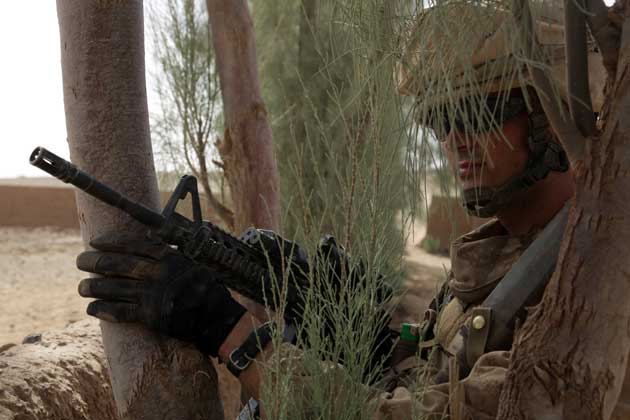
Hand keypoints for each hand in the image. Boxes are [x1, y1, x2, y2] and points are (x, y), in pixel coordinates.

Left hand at [76, 233, 245, 356]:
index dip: (111, 243)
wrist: (216, 316)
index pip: (133, 245)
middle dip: (94, 261)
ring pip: (114, 288)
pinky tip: (92, 308)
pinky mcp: (150, 316)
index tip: (96, 242)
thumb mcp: (192, 261)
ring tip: (81, 288)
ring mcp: (152, 294)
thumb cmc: (206, 287)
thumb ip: (170, 252)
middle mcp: (158, 273)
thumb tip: (151, 238)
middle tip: (80, 261)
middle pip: (117, 264)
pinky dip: (103, 309)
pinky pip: (119, 311)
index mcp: (168, 257)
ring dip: (93, 287)